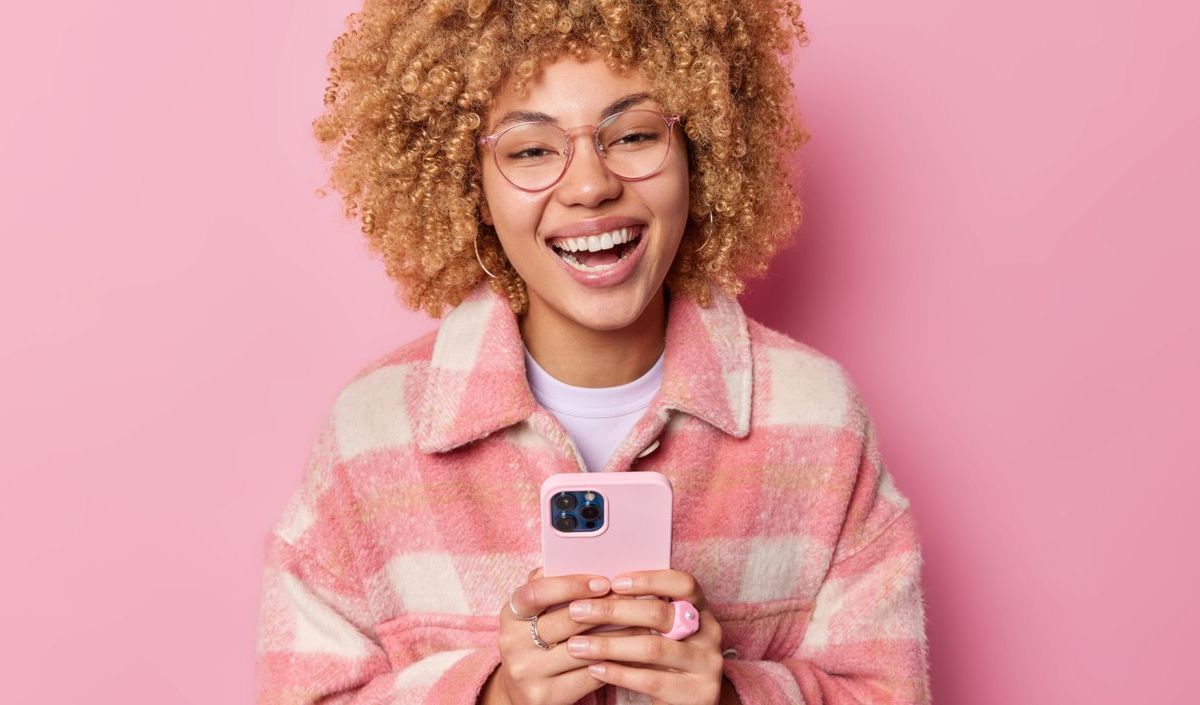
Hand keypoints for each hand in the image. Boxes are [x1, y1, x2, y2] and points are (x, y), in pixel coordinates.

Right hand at [490, 566, 651, 704]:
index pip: (536, 592)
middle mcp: (512, 643)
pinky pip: (588, 676)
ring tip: (643, 623)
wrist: (522, 692)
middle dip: (605, 608)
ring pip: (583, 649)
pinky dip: (613, 662)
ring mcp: (527, 672)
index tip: (603, 581)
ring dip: (618, 635)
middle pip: (566, 621)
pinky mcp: (544, 697)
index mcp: (510, 614)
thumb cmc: (537, 641)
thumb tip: (575, 557)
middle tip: (636, 599)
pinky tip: (631, 652)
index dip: (570, 585)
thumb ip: (549, 586)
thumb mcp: (534, 613)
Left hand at [562, 569, 726, 704]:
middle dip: (613, 611)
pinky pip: (650, 680)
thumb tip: (595, 590)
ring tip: (577, 645)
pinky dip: (618, 673)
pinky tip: (595, 668)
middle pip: (660, 614)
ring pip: (652, 648)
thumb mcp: (662, 631)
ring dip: (608, 645)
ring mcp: (706, 665)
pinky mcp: (697, 694)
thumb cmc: (666, 658)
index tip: (613, 582)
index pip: (683, 583)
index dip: (649, 580)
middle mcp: (710, 633)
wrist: (690, 701)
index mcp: (702, 609)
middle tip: (577, 611)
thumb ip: (642, 610)